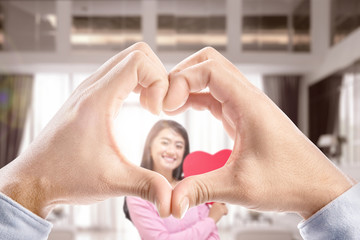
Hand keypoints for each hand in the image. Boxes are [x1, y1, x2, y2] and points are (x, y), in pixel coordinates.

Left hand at [0, 42, 171, 218]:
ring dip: (147, 79)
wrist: (34, 180)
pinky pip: (118, 74)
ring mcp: (88, 90)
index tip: (157, 111)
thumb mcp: (112, 182)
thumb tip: (173, 200)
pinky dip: (136, 83)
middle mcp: (91, 88)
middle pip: (136, 53)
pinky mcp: (89, 97)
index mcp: (97, 100)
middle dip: (157, 76)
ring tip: (150, 107)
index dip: (159, 81)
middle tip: (158, 106)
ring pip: (126, 61)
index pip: (138, 61)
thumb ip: (147, 186)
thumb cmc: (65, 177)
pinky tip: (139, 107)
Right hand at [164, 47, 353, 218]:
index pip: (210, 69)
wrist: (315, 188)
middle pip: (210, 63)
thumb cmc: (289, 182)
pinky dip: (196, 98)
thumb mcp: (239, 187)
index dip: (181, 80)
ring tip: (168, 105)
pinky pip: (215, 96)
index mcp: (249, 105)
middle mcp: (248, 99)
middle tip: (164, 98)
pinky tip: (184, 110)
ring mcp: (246, 106)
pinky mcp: (244, 116)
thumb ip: (201, 189)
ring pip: (212, 77)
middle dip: (182, 75)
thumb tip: (171, 200)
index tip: (166, 105)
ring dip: (188, 86)